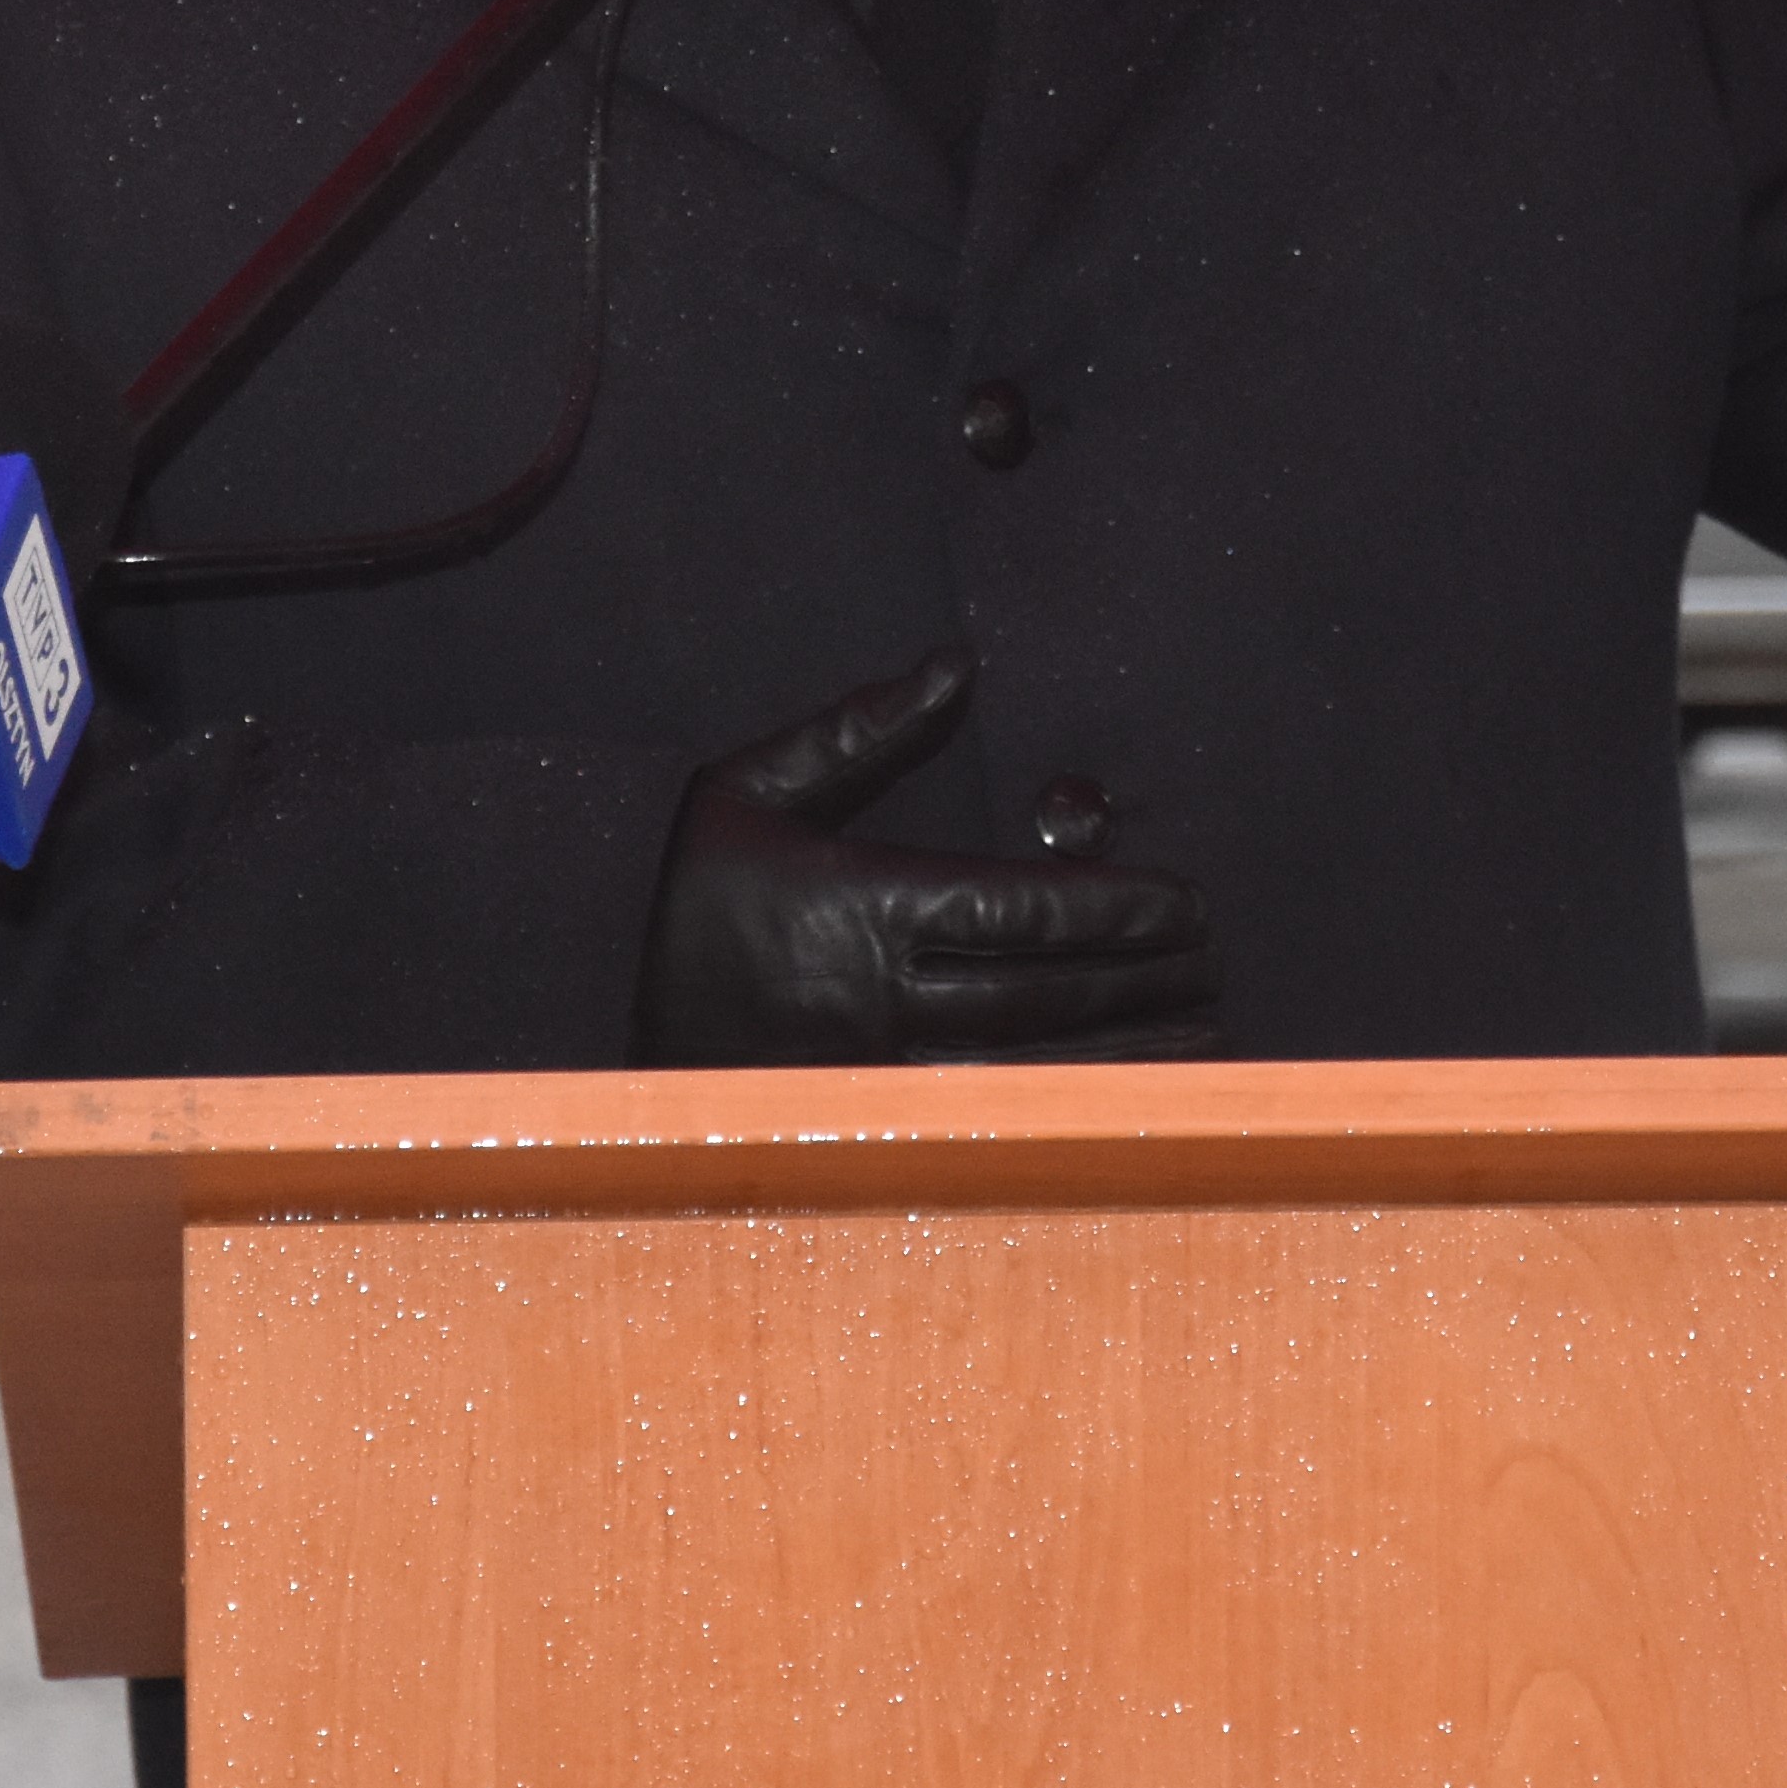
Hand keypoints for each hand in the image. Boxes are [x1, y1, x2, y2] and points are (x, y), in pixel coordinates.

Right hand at [634, 651, 1220, 1066]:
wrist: (568, 984)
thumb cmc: (667, 872)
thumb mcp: (756, 781)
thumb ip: (864, 729)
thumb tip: (952, 669)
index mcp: (858, 903)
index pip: (1019, 911)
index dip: (1112, 910)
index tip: (1185, 904)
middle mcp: (870, 993)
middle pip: (1039, 994)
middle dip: (1141, 981)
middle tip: (1218, 965)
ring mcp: (864, 1067)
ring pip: (1023, 1066)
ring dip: (1121, 1054)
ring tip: (1204, 1039)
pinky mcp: (852, 1118)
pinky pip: (977, 1115)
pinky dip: (1058, 1105)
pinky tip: (1115, 1102)